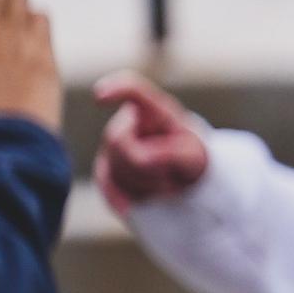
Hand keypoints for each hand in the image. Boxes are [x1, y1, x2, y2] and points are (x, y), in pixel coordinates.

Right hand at [93, 71, 212, 211]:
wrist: (185, 177)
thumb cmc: (191, 157)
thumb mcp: (193, 155)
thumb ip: (172, 154)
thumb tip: (141, 158)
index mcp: (153, 111)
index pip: (133, 91)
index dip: (116, 89)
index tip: (100, 95)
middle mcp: (127, 124)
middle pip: (118, 141)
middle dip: (146, 165)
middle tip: (172, 178)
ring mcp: (112, 147)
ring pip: (115, 169)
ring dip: (145, 184)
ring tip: (165, 183)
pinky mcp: (105, 169)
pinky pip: (108, 187)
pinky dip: (128, 198)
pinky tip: (137, 202)